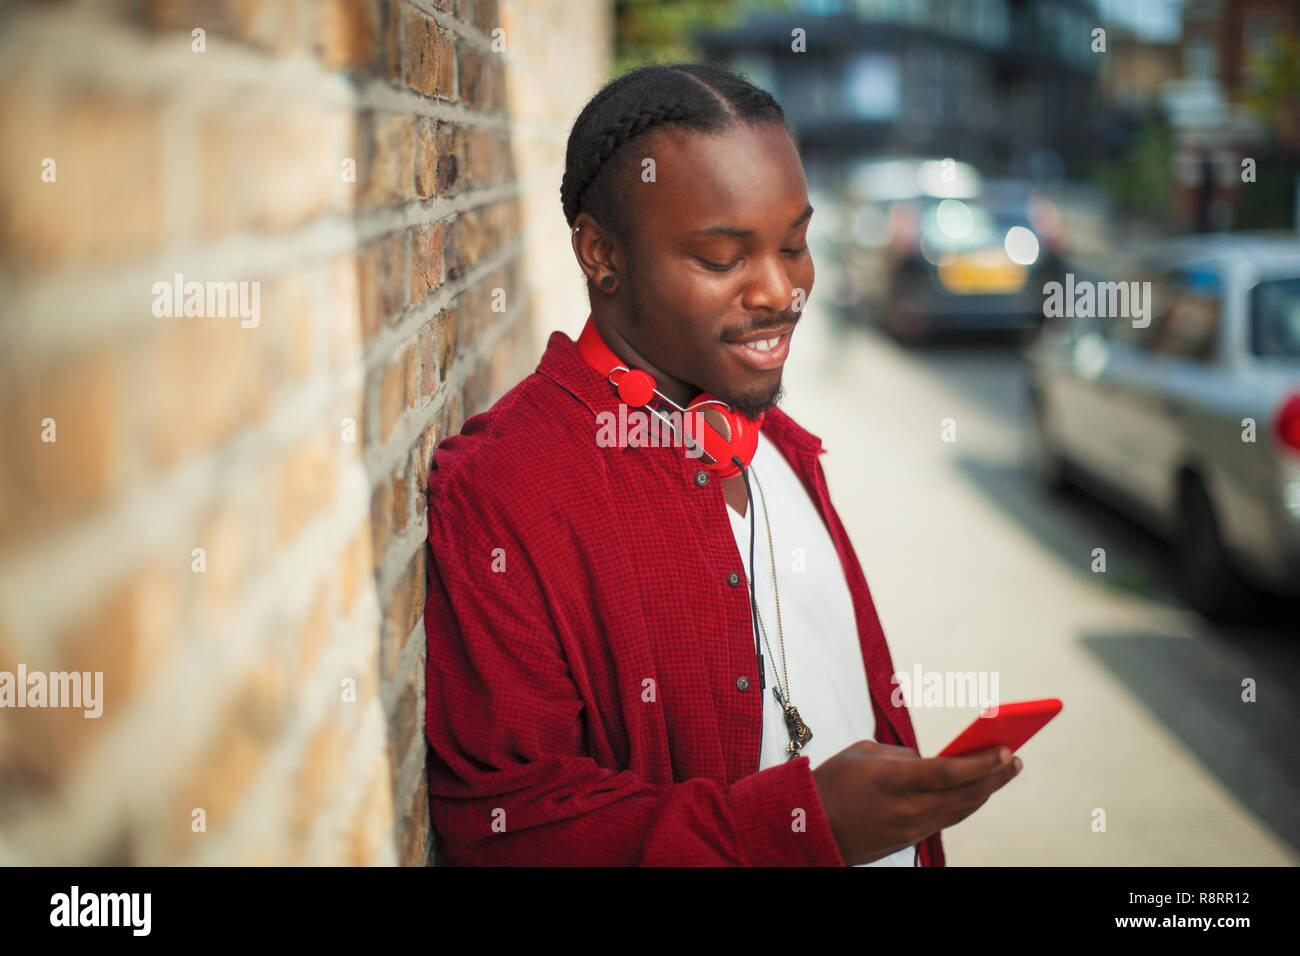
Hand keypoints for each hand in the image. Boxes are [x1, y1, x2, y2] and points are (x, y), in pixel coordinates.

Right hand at [810, 740, 1021, 865]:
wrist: (808, 827)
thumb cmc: (832, 782)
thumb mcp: (863, 753)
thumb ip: (902, 756)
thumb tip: (932, 762)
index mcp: (890, 781)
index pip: (946, 773)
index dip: (980, 763)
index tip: (1005, 750)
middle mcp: (905, 810)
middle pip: (963, 796)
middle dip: (994, 777)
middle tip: (1015, 759)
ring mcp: (908, 829)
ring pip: (959, 811)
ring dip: (985, 792)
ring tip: (1004, 772)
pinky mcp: (908, 841)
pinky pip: (945, 820)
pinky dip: (965, 804)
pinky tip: (976, 791)